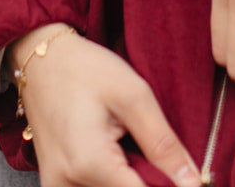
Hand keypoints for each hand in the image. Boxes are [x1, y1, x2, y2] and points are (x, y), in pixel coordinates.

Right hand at [9, 26, 199, 186]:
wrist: (42, 59)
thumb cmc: (85, 69)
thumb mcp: (133, 95)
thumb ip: (163, 144)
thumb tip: (192, 182)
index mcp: (90, 163)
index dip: (170, 186)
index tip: (183, 174)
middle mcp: (67, 185)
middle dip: (149, 181)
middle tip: (145, 144)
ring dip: (129, 180)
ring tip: (126, 144)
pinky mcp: (54, 185)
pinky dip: (111, 179)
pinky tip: (113, 156)